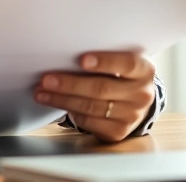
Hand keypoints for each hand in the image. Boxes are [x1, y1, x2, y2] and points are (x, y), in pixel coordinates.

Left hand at [34, 51, 155, 142]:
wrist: (135, 102)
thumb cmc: (120, 75)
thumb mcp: (120, 62)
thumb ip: (103, 58)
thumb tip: (66, 54)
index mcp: (144, 70)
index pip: (127, 64)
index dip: (105, 61)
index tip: (82, 59)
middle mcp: (141, 94)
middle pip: (102, 88)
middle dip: (70, 83)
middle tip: (47, 79)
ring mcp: (131, 115)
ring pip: (91, 107)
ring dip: (62, 99)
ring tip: (42, 92)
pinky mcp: (118, 131)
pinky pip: (90, 122)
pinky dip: (70, 112)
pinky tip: (56, 103)